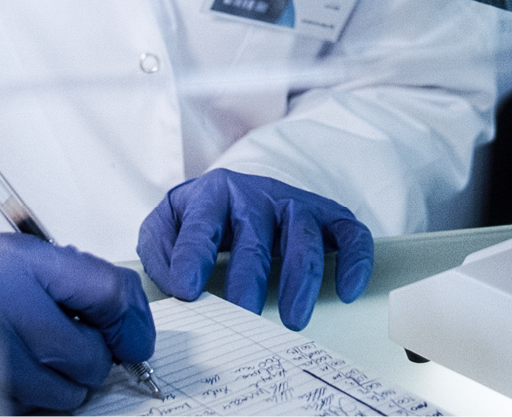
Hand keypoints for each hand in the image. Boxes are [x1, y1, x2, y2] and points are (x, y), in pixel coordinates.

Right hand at [0, 234, 154, 412]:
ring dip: (64, 385)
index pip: (108, 292)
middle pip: (88, 357)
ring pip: (62, 395)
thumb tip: (135, 331)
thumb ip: (83, 285)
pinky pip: (30, 411)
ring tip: (40, 359)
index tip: (134, 340)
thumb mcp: (30, 258)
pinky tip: (19, 374)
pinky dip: (34, 401)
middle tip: (75, 348)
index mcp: (24, 263)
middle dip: (93, 361)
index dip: (133, 323)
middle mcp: (3, 306)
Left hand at [137, 170, 372, 330]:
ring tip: (292, 320)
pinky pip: (349, 233)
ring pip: (303, 234)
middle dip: (249, 278)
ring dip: (300, 278)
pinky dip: (354, 260)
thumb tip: (173, 284)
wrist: (236, 191)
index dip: (194, 256)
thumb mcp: (166, 224)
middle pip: (256, 235)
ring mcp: (295, 204)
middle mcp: (256, 194)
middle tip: (243, 317)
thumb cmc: (200, 219)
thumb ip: (158, 249)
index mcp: (213, 194)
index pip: (203, 223)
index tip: (187, 291)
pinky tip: (348, 292)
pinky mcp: (327, 217)